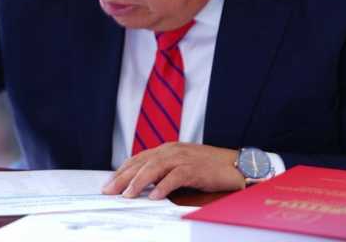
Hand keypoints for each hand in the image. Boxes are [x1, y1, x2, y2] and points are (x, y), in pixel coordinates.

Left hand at [102, 142, 243, 199]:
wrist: (236, 164)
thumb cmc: (209, 167)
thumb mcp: (182, 167)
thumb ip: (163, 172)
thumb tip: (142, 186)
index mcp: (168, 149)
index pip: (139, 159)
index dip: (122, 171)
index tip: (109, 183)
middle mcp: (173, 150)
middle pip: (142, 162)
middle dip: (123, 177)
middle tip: (109, 191)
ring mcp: (184, 158)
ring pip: (155, 167)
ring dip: (139, 182)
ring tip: (127, 194)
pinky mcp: (195, 168)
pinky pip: (176, 176)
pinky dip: (163, 186)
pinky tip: (154, 196)